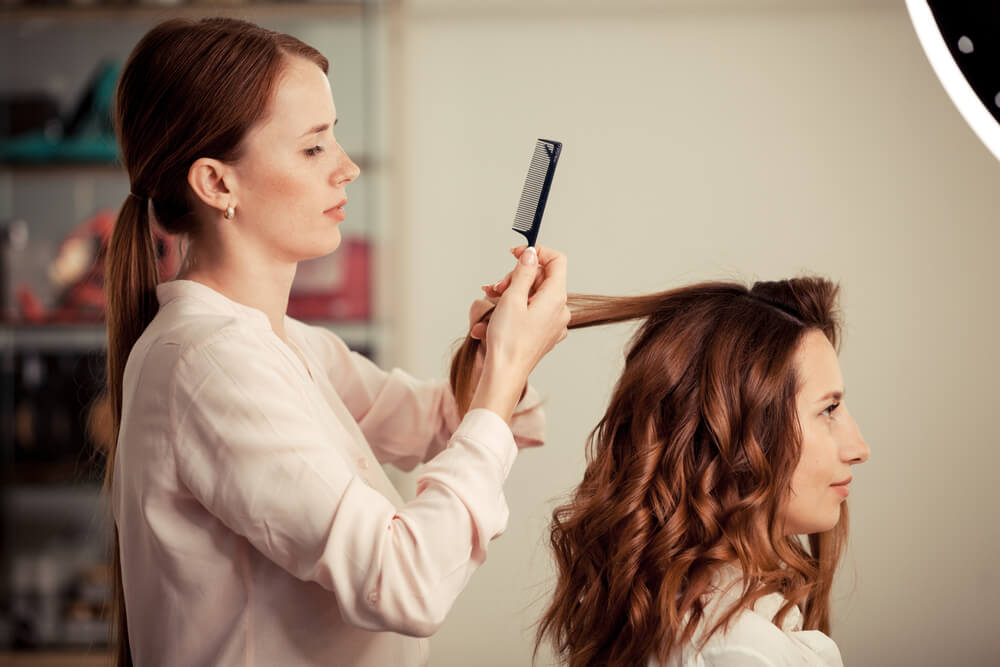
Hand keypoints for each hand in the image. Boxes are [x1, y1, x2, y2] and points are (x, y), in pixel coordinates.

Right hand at [468, 245, 568, 420]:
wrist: (505, 375)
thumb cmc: (509, 341)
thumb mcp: (512, 298)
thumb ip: (523, 272)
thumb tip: (531, 254)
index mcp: (556, 298)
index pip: (557, 260)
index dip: (536, 252)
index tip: (516, 254)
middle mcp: (560, 310)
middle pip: (541, 278)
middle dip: (516, 278)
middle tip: (496, 288)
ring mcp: (553, 324)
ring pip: (533, 296)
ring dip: (510, 294)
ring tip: (489, 302)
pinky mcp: (544, 334)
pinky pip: (530, 312)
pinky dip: (513, 310)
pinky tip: (493, 318)